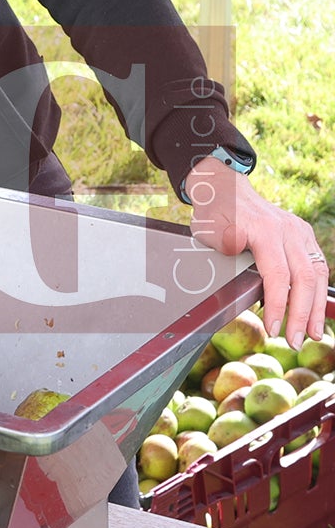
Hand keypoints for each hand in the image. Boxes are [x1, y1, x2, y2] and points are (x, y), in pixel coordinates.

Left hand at [184, 159, 328, 348]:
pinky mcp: (303, 237)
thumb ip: (224, 244)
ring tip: (314, 333)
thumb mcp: (209, 229)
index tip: (274, 328)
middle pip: (304, 277)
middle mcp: (289, 230)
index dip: (278, 304)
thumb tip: (237, 255)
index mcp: (266, 230)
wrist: (226, 187)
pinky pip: (317, 266)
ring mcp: (299, 232)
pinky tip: (315, 312)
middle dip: (302, 314)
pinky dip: (317, 292)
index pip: (279, 274)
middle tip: (297, 340)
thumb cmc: (216, 212)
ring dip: (316, 307)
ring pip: (317, 273)